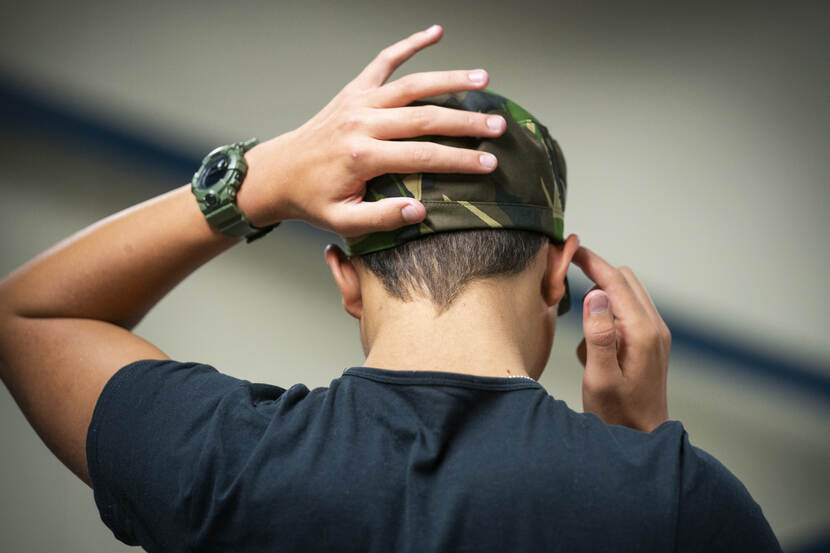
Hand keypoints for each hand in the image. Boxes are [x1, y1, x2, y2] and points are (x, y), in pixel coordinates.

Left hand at [237, 25, 505, 236]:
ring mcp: (358, 101)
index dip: (459, 160)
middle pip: (425, 117)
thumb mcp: (343, 220)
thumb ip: (381, 218)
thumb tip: (420, 210)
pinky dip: (409, 44)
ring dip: (450, 79)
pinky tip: (436, 32)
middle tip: (498, 126)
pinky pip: (385, 61)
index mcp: (362, 156)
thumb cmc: (313, 199)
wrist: (278, 173)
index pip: (422, 156)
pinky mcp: (354, 90)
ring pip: (412, 85)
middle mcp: (362, 122)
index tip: (488, 164)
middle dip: (466, 122)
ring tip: (484, 78)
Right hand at [571, 247, 670, 431]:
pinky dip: (608, 317)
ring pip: (626, 295)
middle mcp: (653, 327)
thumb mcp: (599, 377)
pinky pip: (627, 314)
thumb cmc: (617, 413)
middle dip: (597, 275)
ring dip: (602, 298)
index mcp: (641, 331)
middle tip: (565, 282)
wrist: (642, 438)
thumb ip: (598, 335)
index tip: (571, 249)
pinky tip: (595, 348)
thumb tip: (595, 294)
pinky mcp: (650, 342)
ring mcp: (654, 334)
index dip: (592, 261)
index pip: (615, 281)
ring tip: (580, 328)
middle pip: (625, 280)